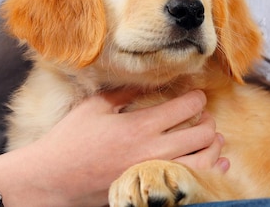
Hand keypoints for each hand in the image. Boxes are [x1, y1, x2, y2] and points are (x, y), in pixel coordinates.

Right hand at [0, 90, 226, 206]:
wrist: (53, 180)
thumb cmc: (70, 140)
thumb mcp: (94, 107)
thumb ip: (124, 93)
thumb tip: (147, 82)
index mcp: (138, 126)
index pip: (184, 109)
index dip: (197, 99)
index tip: (197, 96)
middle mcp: (152, 151)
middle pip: (201, 135)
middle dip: (208, 122)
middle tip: (204, 116)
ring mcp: (153, 173)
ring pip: (203, 162)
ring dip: (213, 147)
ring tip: (214, 138)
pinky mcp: (149, 188)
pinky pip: (191, 183)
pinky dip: (210, 172)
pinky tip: (216, 163)